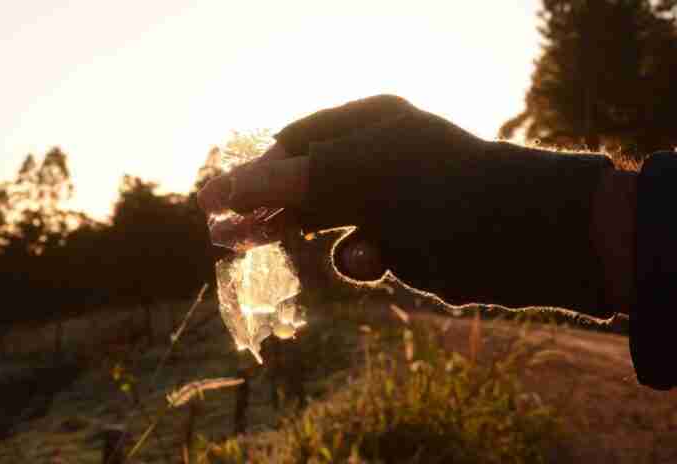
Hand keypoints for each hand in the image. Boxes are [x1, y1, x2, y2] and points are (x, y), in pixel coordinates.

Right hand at [197, 94, 483, 286]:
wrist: (521, 238)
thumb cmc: (440, 190)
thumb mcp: (357, 177)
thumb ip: (289, 183)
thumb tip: (219, 190)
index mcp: (368, 124)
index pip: (296, 145)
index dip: (258, 174)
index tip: (220, 203)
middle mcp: (376, 158)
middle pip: (306, 184)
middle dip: (269, 208)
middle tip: (226, 236)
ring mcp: (389, 202)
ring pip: (326, 220)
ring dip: (298, 232)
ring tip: (251, 246)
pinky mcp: (401, 243)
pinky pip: (358, 251)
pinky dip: (356, 259)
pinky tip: (370, 261)